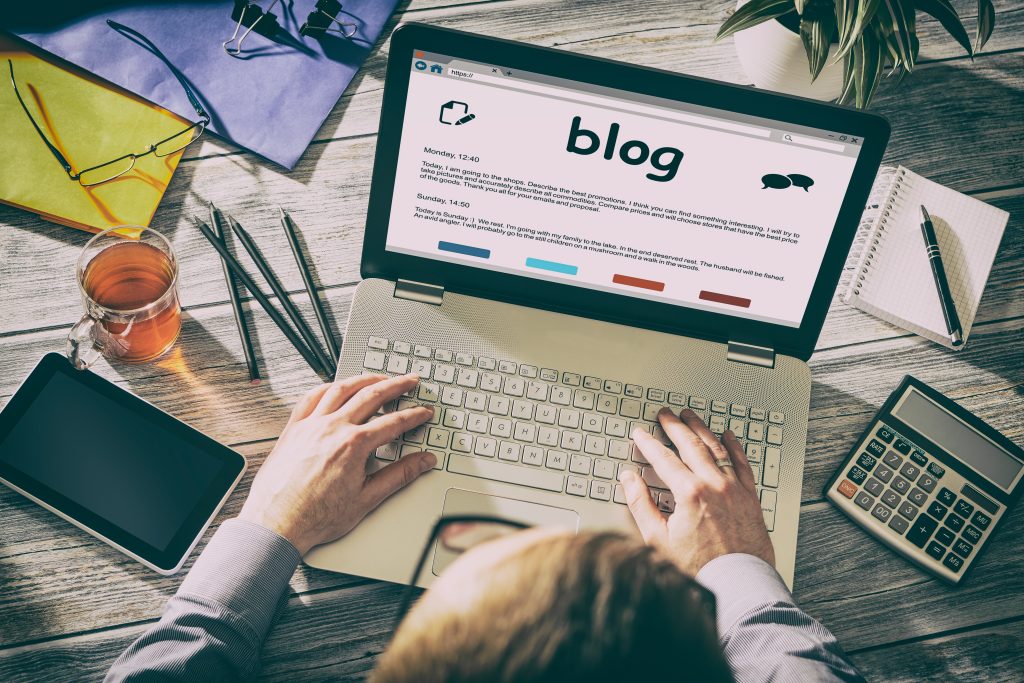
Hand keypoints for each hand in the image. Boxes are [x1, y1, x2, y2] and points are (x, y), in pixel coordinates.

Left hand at [238, 373, 434, 553]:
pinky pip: (311, 397)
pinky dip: (328, 387)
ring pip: (341, 389)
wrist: (276, 524)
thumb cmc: (315, 516)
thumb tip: (423, 462)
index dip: (414, 415)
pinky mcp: (293, 428)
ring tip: (379, 378)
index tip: (424, 412)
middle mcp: (332, 428)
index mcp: (353, 445)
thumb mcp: (366, 499)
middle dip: (396, 385)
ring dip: (364, 379)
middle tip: (409, 380)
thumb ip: (399, 476)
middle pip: (371, 395)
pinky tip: (336, 387)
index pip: (393, 422)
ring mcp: (310, 425)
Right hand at [619, 408, 773, 575]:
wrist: (737, 583)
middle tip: (666, 414)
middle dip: (675, 426)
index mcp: (689, 493)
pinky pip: (742, 463)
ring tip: (691, 417)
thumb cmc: (698, 567)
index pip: (663, 458)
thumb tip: (629, 481)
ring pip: (717, 448)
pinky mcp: (750, 497)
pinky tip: (728, 436)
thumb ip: (641, 505)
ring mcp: (735, 489)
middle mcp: (714, 485)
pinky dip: (734, 446)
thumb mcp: (658, 539)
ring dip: (701, 429)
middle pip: (691, 445)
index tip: (640, 434)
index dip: (648, 443)